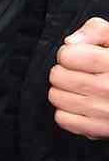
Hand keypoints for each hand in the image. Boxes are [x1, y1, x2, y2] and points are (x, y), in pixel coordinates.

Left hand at [50, 17, 108, 138]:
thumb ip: (96, 30)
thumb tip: (71, 43)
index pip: (67, 55)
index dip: (68, 53)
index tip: (79, 55)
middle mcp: (108, 88)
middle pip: (58, 76)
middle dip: (64, 70)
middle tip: (81, 72)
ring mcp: (104, 111)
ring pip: (56, 97)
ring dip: (64, 90)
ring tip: (82, 87)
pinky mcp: (100, 129)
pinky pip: (63, 119)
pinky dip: (68, 111)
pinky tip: (83, 104)